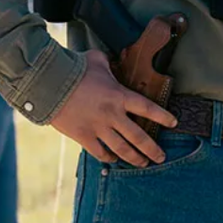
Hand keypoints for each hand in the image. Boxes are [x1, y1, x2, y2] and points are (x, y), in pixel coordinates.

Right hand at [49, 49, 178, 167]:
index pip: (148, 108)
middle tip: (160, 157)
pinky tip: (113, 159)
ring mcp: (98, 127)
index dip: (163, 117)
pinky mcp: (83, 136)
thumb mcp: (97, 60)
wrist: (48, 83)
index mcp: (120, 95)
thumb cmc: (74, 68)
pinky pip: (100, 152)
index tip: (173, 123)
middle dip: (152, 149)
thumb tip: (111, 60)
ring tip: (143, 163)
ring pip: (122, 149)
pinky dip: (108, 157)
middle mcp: (113, 114)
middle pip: (139, 137)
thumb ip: (108, 64)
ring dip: (134, 158)